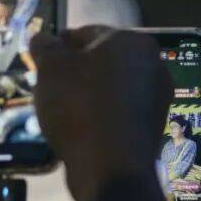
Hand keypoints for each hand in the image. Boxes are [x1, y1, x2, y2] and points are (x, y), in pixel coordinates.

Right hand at [31, 27, 170, 200]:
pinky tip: (82, 127)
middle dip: (76, 70)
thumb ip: (45, 46)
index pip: (89, 33)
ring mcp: (158, 98)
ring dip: (88, 93)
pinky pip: (120, 112)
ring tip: (62, 107)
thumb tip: (43, 37)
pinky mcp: (153, 126)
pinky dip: (102, 114)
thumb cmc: (79, 106)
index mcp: (133, 42)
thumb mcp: (51, 68)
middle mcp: (154, 65)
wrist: (110, 167)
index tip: (43, 58)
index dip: (61, 44)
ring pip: (113, 87)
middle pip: (104, 61)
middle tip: (49, 84)